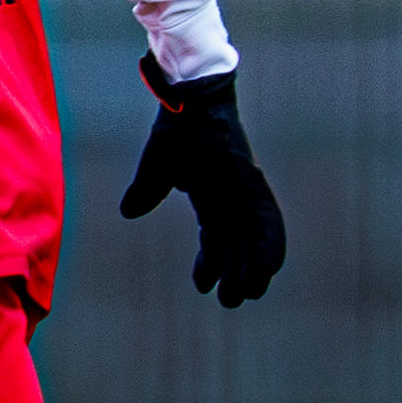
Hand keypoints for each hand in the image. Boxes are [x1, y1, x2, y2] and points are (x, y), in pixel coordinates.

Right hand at [117, 56, 285, 307]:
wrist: (190, 101)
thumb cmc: (176, 128)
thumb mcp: (157, 168)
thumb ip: (146, 191)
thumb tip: (130, 211)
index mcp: (212, 195)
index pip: (214, 238)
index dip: (210, 263)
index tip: (204, 287)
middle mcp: (233, 197)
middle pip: (239, 244)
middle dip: (236, 273)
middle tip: (231, 301)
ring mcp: (245, 190)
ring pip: (256, 238)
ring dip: (254, 267)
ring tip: (250, 293)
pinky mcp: (253, 183)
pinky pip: (268, 220)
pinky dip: (271, 244)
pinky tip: (270, 267)